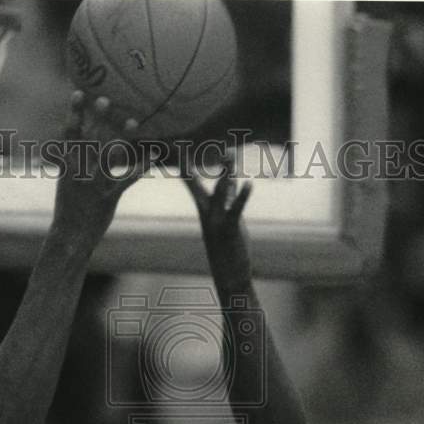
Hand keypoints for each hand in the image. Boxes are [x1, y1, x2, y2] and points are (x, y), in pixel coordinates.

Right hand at [52, 92, 147, 242]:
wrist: (69, 237)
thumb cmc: (69, 208)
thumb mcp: (67, 182)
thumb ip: (74, 161)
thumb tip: (80, 141)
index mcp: (67, 164)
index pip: (69, 133)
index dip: (74, 112)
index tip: (78, 92)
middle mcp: (80, 170)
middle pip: (89, 138)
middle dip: (96, 119)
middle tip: (106, 100)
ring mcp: (94, 183)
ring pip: (108, 156)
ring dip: (121, 138)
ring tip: (134, 122)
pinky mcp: (108, 197)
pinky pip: (127, 179)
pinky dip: (141, 167)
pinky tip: (153, 157)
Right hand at [183, 156, 253, 288]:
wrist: (229, 278)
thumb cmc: (229, 248)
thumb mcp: (228, 218)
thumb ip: (229, 198)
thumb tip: (230, 179)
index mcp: (204, 210)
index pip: (190, 183)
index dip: (183, 164)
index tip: (176, 146)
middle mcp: (206, 214)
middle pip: (194, 186)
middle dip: (186, 166)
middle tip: (179, 145)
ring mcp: (215, 223)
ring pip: (219, 194)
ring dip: (224, 174)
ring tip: (229, 154)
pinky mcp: (229, 231)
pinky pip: (235, 211)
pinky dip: (241, 197)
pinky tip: (248, 185)